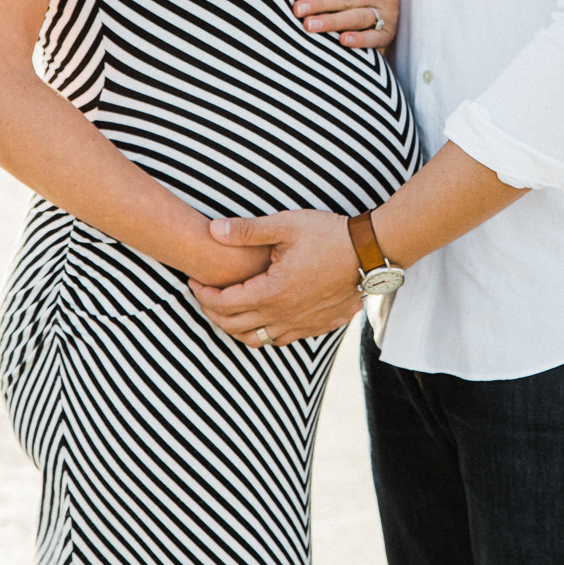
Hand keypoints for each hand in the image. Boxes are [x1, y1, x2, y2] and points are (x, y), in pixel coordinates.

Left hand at [188, 209, 361, 346]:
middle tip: (202, 297)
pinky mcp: (318, 326)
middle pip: (234, 327)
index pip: (223, 304)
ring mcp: (302, 325)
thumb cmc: (328, 234)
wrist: (370, 252)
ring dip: (236, 329)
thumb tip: (212, 230)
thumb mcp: (285, 224)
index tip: (193, 282)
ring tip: (227, 312)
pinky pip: (282, 339)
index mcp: (272, 292)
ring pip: (257, 340)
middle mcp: (284, 315)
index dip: (202, 295)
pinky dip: (264, 333)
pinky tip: (263, 319)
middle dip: (212, 313)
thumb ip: (247, 230)